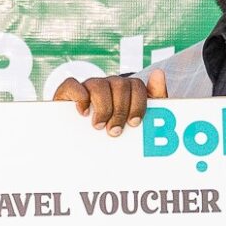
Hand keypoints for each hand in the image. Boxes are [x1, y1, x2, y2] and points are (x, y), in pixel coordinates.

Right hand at [52, 66, 167, 136]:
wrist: (81, 153)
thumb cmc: (116, 135)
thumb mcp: (139, 124)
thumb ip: (155, 100)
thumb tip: (158, 73)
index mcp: (125, 91)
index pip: (136, 85)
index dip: (138, 104)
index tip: (134, 124)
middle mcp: (107, 85)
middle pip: (119, 84)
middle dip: (120, 110)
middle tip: (115, 131)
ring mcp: (87, 88)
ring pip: (98, 84)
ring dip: (102, 107)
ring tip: (99, 126)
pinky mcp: (67, 93)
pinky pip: (72, 84)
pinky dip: (79, 97)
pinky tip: (83, 113)